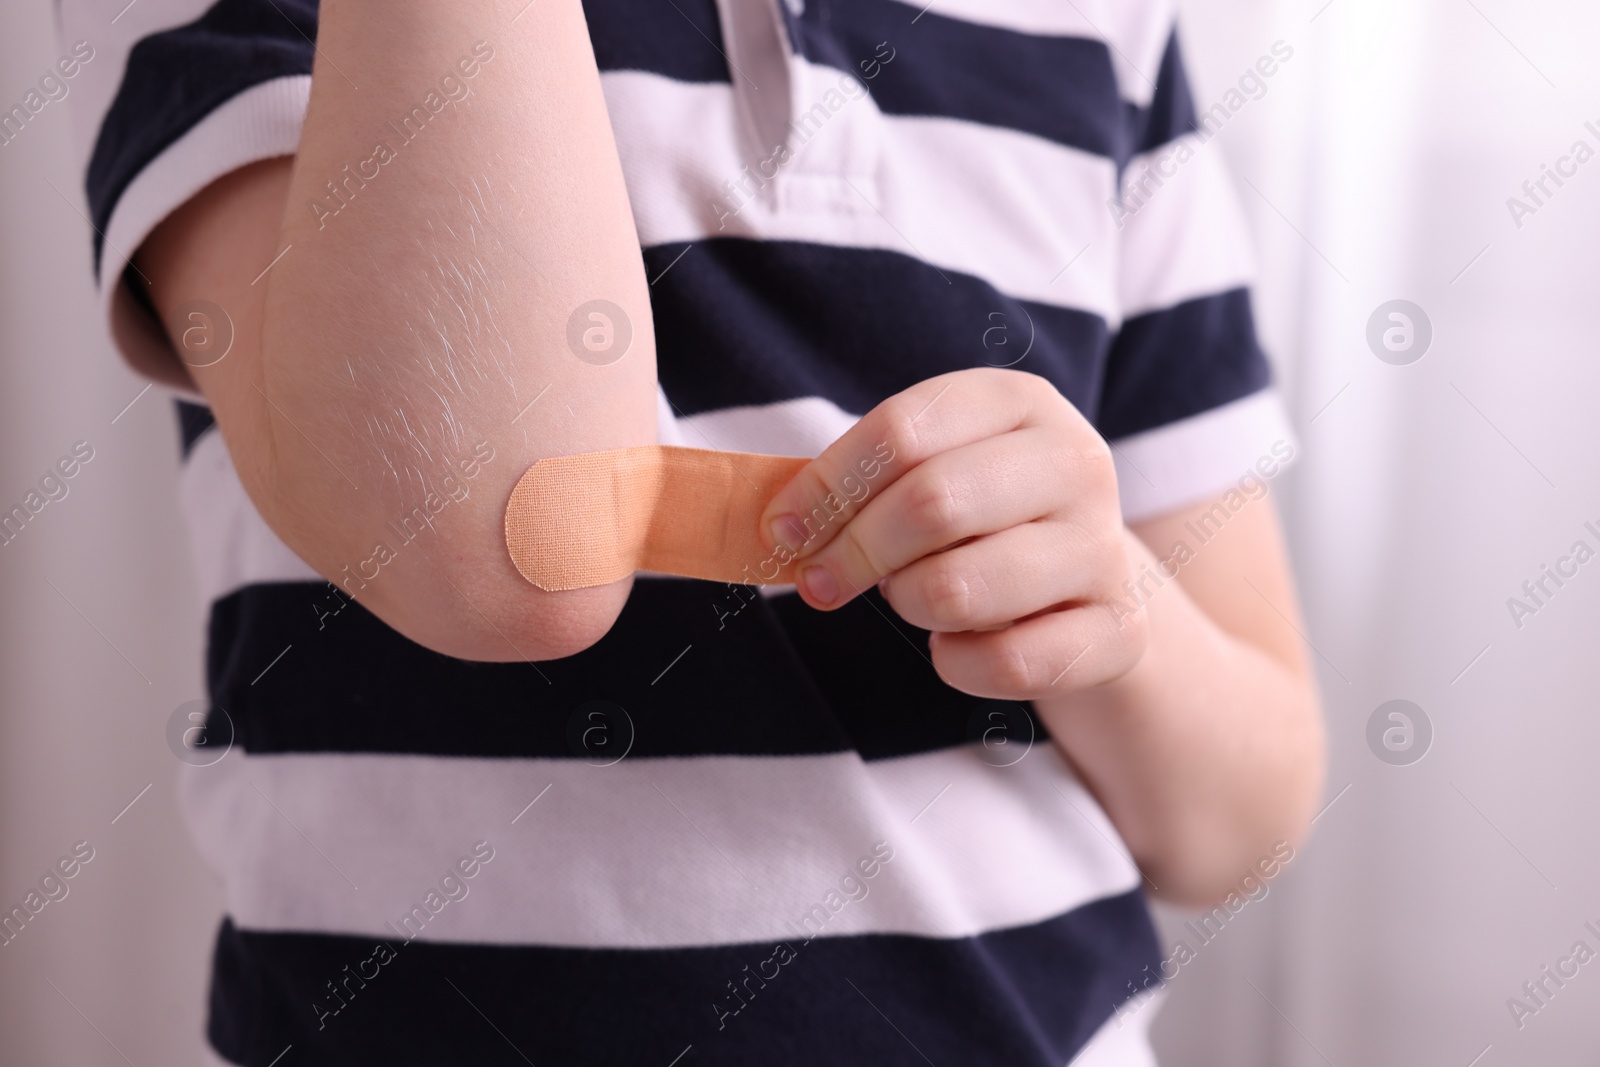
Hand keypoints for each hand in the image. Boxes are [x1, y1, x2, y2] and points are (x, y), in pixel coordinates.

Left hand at [758, 368, 1146, 699]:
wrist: (1084, 583)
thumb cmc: (978, 516)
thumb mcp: (928, 469)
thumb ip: (859, 483)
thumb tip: (782, 527)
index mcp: (1020, 401)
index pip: (903, 432)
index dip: (827, 486)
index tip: (783, 530)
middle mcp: (1076, 460)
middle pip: (930, 503)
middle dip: (854, 552)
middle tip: (822, 582)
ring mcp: (1104, 545)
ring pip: (960, 588)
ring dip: (910, 604)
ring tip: (915, 596)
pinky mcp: (1120, 629)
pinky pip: (1007, 663)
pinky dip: (957, 663)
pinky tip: (957, 645)